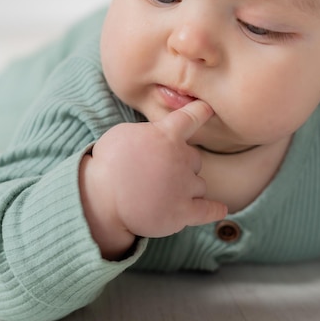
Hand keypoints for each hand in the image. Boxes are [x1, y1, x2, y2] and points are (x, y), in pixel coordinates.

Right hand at [79, 100, 227, 258]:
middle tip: (158, 173)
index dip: (202, 111)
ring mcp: (184, 185)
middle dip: (182, 165)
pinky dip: (214, 210)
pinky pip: (208, 210)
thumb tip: (160, 133)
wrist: (100, 199)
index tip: (209, 108)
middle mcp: (181, 158)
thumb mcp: (124, 133)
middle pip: (194, 159)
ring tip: (162, 194)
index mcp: (167, 135)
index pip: (192, 117)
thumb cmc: (107, 163)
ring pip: (198, 184)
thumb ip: (149, 132)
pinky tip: (219, 209)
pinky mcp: (183, 212)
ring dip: (187, 188)